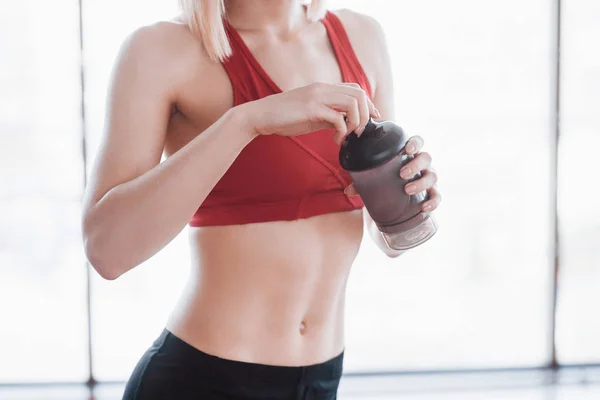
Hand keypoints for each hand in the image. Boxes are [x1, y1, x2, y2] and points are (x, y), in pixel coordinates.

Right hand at [240, 82, 380, 143]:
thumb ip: (329, 116)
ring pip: (353, 103)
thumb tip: (345, 125)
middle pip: (360, 94)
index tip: (371, 121)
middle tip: (359, 132)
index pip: (356, 89)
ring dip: (357, 122)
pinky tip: (335, 141)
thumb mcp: (311, 116)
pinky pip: (337, 117)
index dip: (369, 105)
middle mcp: (323, 88)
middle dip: (366, 115)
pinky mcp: (310, 108)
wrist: (260, 116)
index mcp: (324, 88)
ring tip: (349, 136)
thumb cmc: (284, 117)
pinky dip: (342, 131)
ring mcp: (317, 96)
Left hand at [345, 136, 441, 213]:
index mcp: (408, 154)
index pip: (417, 141)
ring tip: (407, 189)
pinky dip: (434, 201)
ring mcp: (427, 177)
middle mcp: (421, 164)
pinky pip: (438, 195)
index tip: (407, 149)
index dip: (415, 143)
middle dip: (416, 164)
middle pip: (426, 158)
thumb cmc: (385, 179)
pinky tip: (425, 208)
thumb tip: (348, 191)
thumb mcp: (374, 177)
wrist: (396, 196)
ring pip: (433, 175)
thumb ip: (361, 181)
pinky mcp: (431, 192)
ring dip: (422, 182)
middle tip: (402, 174)